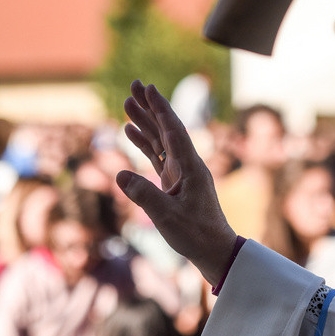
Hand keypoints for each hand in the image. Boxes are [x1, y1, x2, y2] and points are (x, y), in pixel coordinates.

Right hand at [117, 80, 237, 286]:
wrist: (214, 251)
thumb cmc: (195, 235)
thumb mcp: (167, 216)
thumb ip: (144, 195)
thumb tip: (120, 174)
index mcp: (191, 167)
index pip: (173, 130)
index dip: (160, 108)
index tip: (149, 88)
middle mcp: (187, 165)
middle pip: (166, 129)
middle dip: (150, 107)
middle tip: (133, 85)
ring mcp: (181, 173)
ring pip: (160, 141)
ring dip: (144, 122)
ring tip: (126, 104)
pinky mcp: (174, 183)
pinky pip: (157, 157)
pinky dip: (144, 143)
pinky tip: (130, 132)